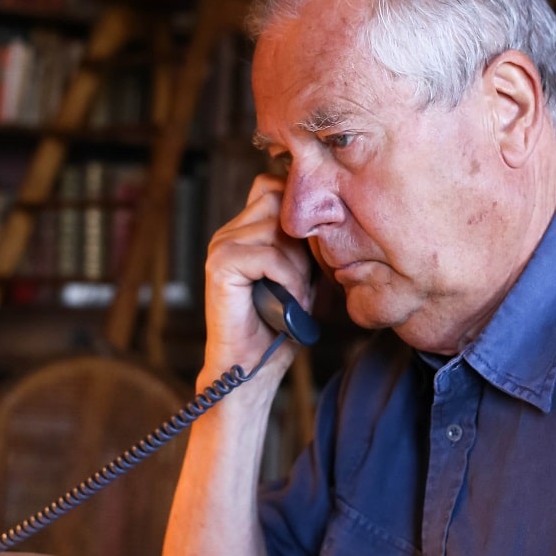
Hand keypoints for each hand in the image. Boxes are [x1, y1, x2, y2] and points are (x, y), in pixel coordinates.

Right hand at [201, 174, 313, 376]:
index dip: (300, 209)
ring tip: (297, 294)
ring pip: (277, 227)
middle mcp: (228, 233)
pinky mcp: (220, 266)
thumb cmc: (277, 327)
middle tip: (307, 275)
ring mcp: (221, 246)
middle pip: (277, 199)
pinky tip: (289, 301)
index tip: (316, 248)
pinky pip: (269, 256)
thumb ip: (307, 246)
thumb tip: (335, 215)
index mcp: (243, 231)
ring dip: (298, 264)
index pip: (274, 187)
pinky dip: (289, 279)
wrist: (249, 367)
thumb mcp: (301, 276)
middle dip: (302, 236)